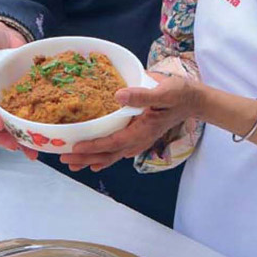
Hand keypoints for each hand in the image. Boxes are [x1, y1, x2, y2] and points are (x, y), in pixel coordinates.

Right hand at [0, 21, 38, 157]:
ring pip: (7, 129)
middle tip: (16, 145)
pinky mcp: (20, 103)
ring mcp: (3, 105)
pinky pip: (23, 119)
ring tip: (32, 151)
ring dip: (18, 142)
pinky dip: (32, 131)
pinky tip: (43, 140)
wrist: (5, 34)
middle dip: (2, 139)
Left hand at [58, 70, 202, 172]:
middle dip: (86, 158)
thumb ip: (142, 95)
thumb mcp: (164, 92)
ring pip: (111, 154)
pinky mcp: (136, 136)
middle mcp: (138, 140)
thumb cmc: (178, 94)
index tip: (75, 148)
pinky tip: (93, 161)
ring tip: (72, 164)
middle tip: (64, 159)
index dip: (93, 146)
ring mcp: (137, 140)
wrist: (192, 100)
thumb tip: (118, 96)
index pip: (113, 142)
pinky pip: (116, 150)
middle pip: (108, 154)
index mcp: (142, 131)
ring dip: (91, 159)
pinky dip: (102, 155)